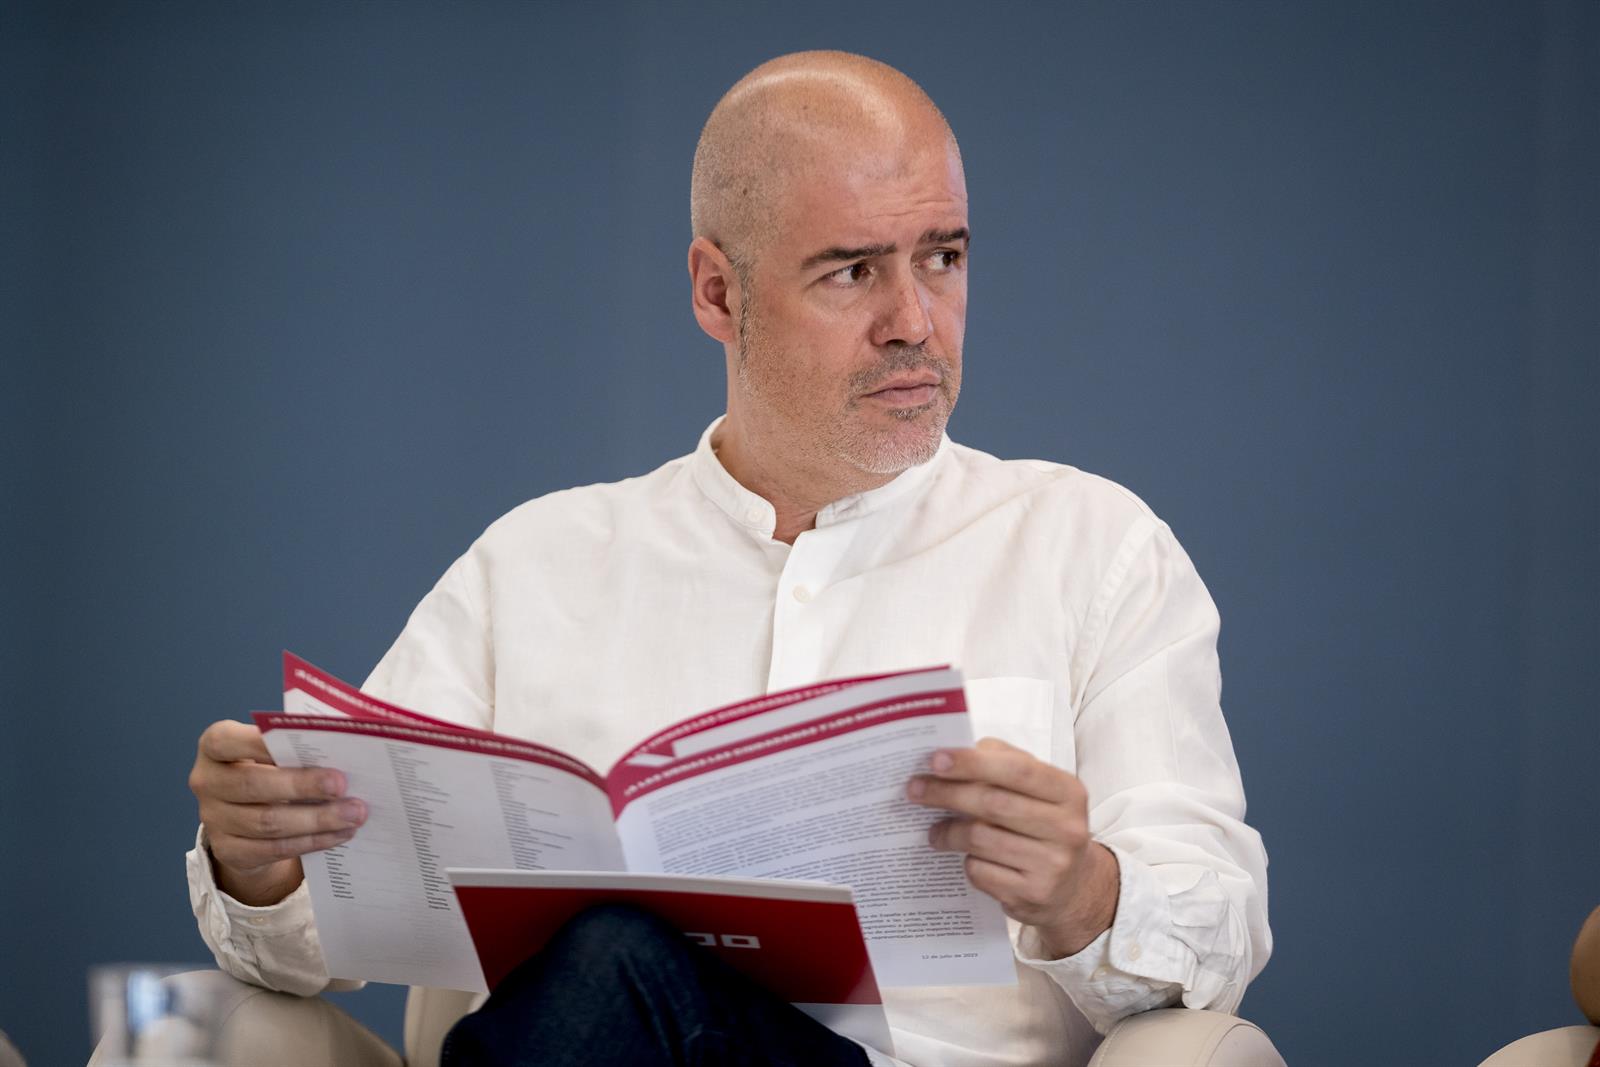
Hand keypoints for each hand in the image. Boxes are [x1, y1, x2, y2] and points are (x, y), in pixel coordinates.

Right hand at [188, 720, 366, 905]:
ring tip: (353, 814)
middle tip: (341, 785)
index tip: (307, 742)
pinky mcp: (228, 851)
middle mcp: (207, 781)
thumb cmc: (271, 766)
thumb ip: (296, 744)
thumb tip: (343, 748)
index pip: (227, 741)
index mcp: (215, 746)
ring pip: (267, 823)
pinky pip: (273, 849)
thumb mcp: (275, 748)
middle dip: (302, 785)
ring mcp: (213, 819)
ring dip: (316, 820)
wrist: (248, 813)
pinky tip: (340, 834)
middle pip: (252, 785)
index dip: (262, 742)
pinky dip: (311, 841)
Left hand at [907, 737, 1118, 957]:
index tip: (936, 760)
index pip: (1017, 770)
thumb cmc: (1043, 826)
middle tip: (915, 789)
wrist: (1072, 888)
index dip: (973, 763)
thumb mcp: (1038, 790)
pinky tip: (965, 858)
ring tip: (934, 831)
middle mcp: (1067, 828)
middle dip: (946, 794)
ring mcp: (1053, 865)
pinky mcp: (1033, 895)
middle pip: (993, 803)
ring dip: (948, 832)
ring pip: (981, 839)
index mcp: (1069, 792)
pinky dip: (966, 862)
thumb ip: (1004, 763)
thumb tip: (954, 755)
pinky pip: (981, 872)